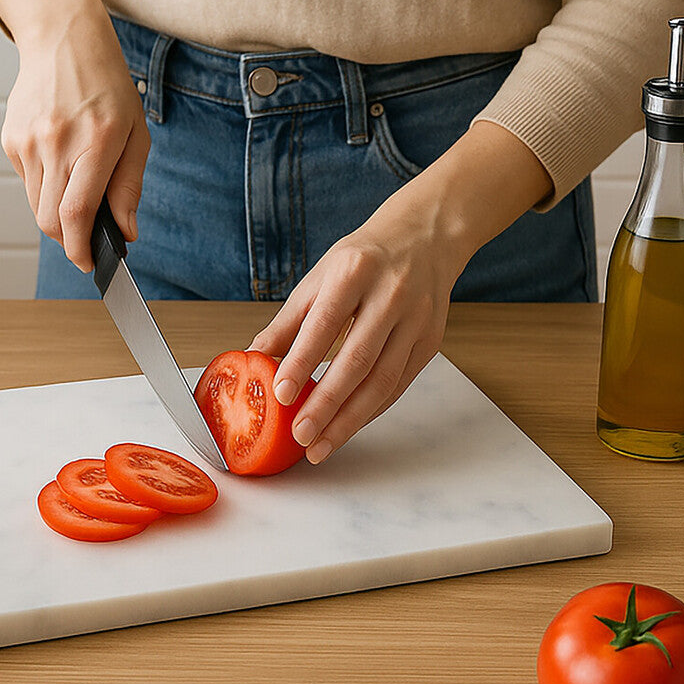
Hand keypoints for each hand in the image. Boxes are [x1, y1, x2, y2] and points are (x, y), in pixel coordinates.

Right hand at [0, 0, 149, 270]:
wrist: (64, 40)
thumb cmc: (108, 88)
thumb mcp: (136, 134)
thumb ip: (129, 187)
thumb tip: (124, 233)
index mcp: (95, 142)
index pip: (76, 213)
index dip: (80, 249)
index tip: (88, 264)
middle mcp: (56, 143)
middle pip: (50, 220)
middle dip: (69, 239)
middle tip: (88, 237)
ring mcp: (27, 142)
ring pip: (36, 205)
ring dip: (57, 214)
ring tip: (77, 186)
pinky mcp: (11, 140)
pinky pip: (28, 182)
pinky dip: (45, 186)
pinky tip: (60, 160)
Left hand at [250, 121, 554, 462]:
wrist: (423, 238)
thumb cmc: (361, 259)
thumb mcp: (319, 278)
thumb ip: (288, 321)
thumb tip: (252, 359)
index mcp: (355, 272)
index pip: (325, 324)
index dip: (302, 361)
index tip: (280, 394)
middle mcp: (391, 295)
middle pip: (358, 360)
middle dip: (327, 404)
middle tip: (300, 435)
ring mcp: (417, 320)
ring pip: (383, 381)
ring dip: (349, 420)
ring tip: (319, 446)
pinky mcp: (430, 341)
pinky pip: (398, 385)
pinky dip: (370, 411)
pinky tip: (347, 428)